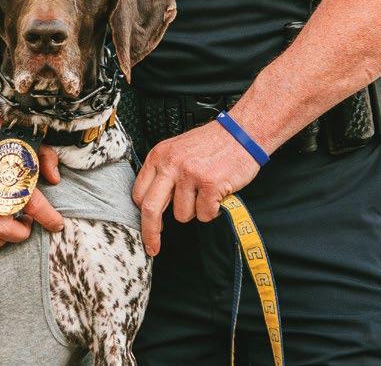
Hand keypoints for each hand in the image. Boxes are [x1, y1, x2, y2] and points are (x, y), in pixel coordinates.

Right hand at [0, 94, 63, 247]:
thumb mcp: (24, 135)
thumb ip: (44, 157)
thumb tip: (55, 179)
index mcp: (7, 168)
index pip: (33, 203)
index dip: (49, 219)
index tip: (56, 225)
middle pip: (3, 227)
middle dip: (20, 235)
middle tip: (27, 228)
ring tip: (6, 233)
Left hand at [132, 120, 260, 255]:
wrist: (241, 133)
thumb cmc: (211, 144)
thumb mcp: (178, 150)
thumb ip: (164, 173)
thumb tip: (151, 206)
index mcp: (160, 155)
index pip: (139, 193)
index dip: (141, 216)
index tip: (145, 229)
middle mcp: (171, 164)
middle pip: (151, 208)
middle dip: (151, 233)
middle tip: (153, 247)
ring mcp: (190, 174)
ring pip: (182, 215)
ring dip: (195, 210)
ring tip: (205, 191)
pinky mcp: (210, 184)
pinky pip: (205, 214)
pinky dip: (213, 210)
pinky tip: (217, 193)